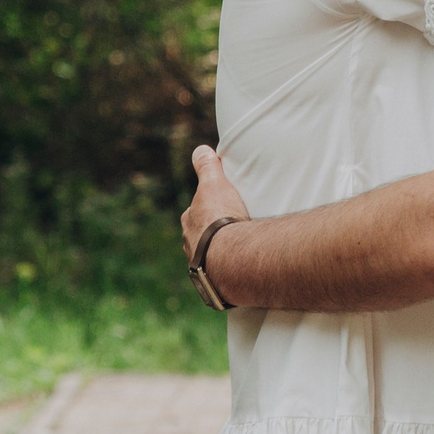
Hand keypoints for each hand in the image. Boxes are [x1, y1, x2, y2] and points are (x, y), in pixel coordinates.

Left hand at [180, 144, 250, 263]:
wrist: (231, 257)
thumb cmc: (221, 219)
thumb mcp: (214, 185)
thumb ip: (207, 167)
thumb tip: (200, 149)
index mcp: (189, 223)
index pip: (196, 213)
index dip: (208, 208)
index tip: (222, 207)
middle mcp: (191, 246)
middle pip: (202, 236)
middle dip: (214, 233)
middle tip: (235, 229)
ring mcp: (203, 267)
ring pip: (212, 256)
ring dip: (224, 253)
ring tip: (243, 250)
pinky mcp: (216, 283)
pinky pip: (224, 274)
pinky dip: (232, 270)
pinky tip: (244, 268)